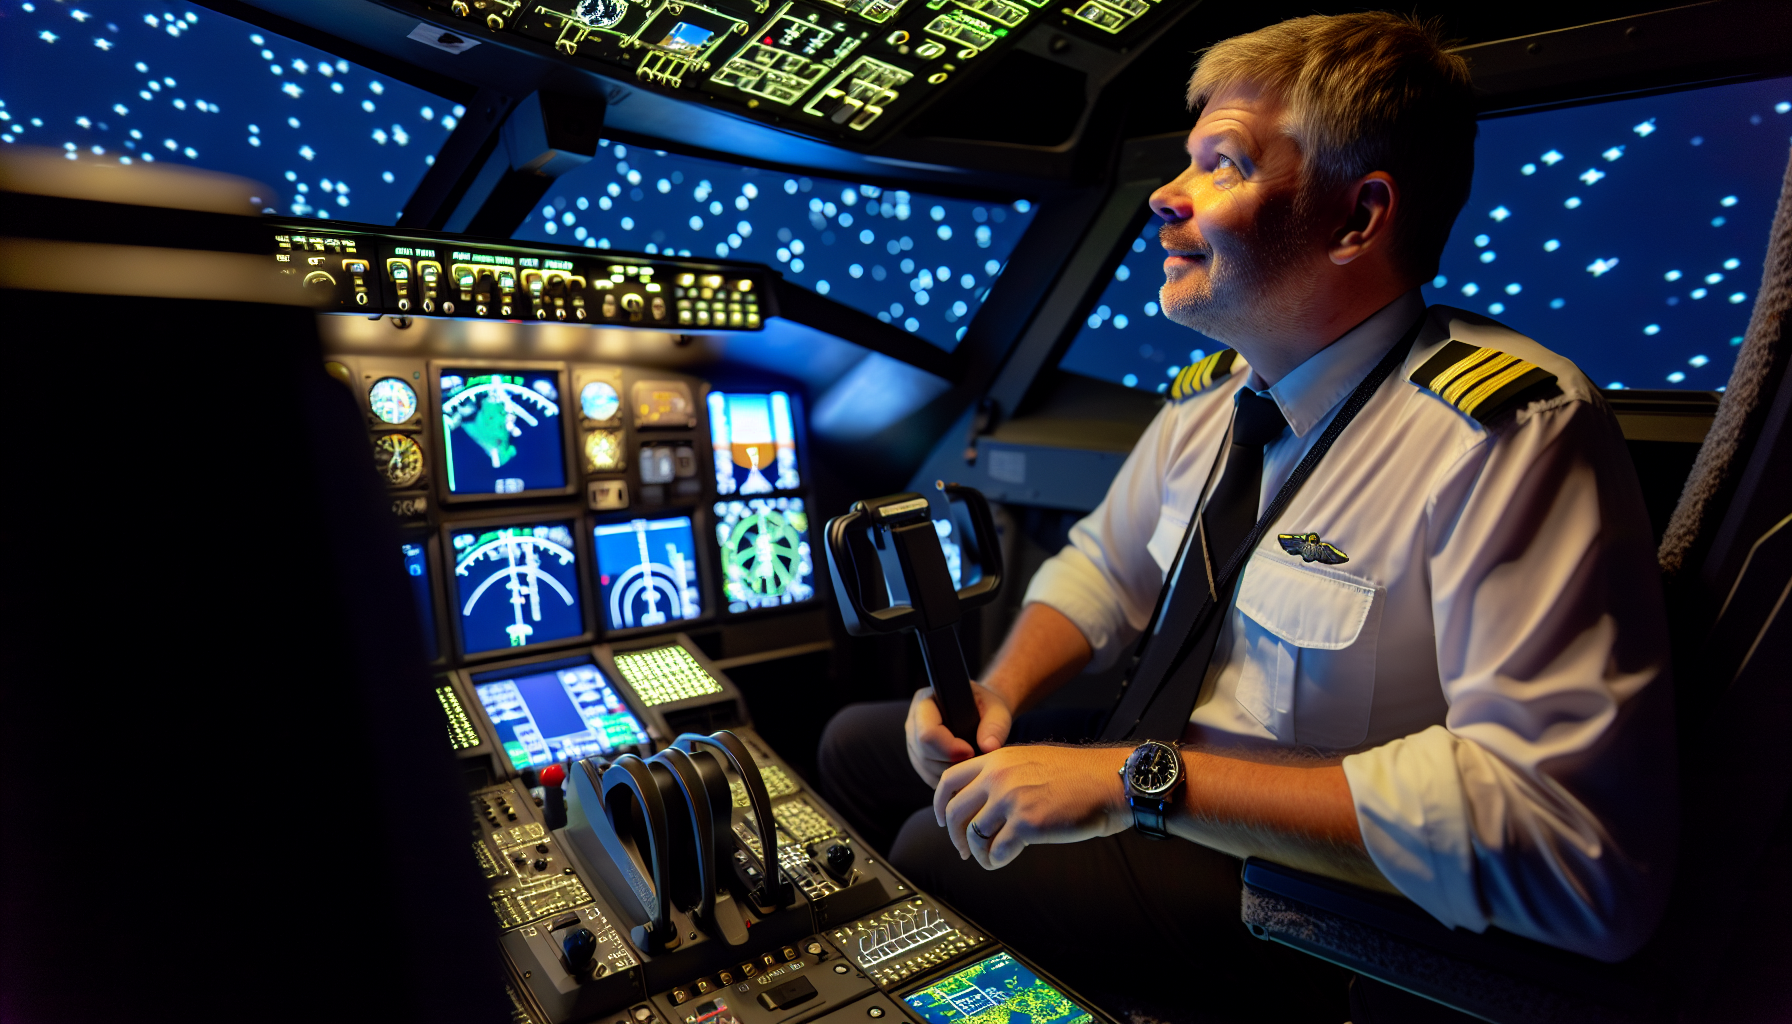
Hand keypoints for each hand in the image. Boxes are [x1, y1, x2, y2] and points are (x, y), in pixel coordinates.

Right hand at [905, 682, 1012, 787]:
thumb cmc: (987, 707)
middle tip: (974, 759)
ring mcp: (912, 741)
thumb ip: (995, 725)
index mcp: (926, 702)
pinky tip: (963, 772)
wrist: (981, 711)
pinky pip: (927, 776)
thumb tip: (989, 747)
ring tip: (971, 764)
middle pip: (924, 754)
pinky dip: (947, 781)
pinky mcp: (918, 758)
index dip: (950, 748)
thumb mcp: (996, 709)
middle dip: (952, 763)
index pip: (927, 733)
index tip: (971, 751)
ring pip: (925, 768)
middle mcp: (913, 722)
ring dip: (950, 773)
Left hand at [934, 745, 1131, 868]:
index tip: (943, 820)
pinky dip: (995, 861)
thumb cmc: (1077, 775)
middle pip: (955, 812)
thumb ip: (1004, 774)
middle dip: (955, 836)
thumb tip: (984, 801)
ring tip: (990, 857)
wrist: (1108, 781)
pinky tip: (1003, 860)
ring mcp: (1011, 800)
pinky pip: (996, 850)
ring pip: (974, 835)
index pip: (949, 779)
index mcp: (998, 759)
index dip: (941, 804)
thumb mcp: (1031, 760)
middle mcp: (999, 777)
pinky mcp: (1027, 824)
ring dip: (979, 852)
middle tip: (964, 849)